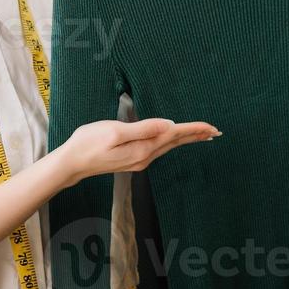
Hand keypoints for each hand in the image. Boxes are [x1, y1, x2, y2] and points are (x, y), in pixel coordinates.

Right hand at [52, 118, 219, 185]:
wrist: (72, 163)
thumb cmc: (89, 144)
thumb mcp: (115, 132)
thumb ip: (143, 128)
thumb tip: (168, 125)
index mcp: (143, 148)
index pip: (174, 135)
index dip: (193, 129)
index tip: (212, 127)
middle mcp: (145, 157)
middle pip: (176, 143)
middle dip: (196, 136)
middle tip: (216, 131)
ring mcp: (139, 160)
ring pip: (169, 147)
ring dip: (186, 140)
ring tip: (202, 135)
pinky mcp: (132, 159)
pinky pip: (159, 149)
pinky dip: (172, 142)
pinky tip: (174, 139)